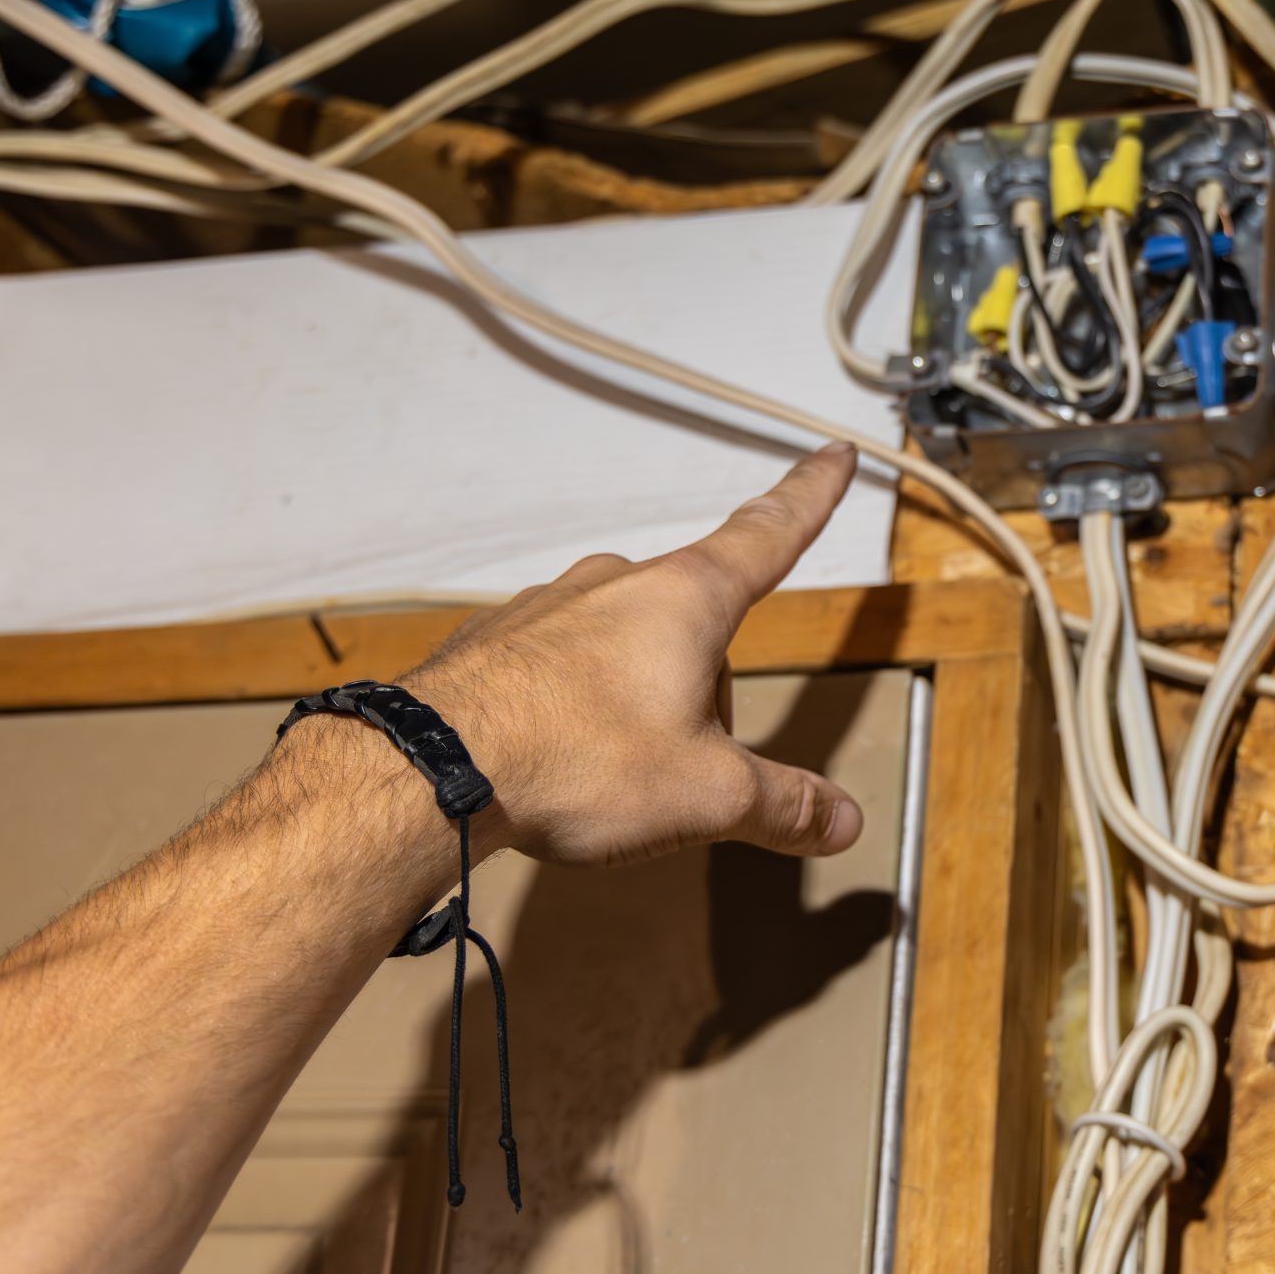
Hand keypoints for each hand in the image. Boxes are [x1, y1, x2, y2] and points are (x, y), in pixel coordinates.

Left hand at [404, 443, 865, 865]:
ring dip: (638, 700)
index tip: (835, 453)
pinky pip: (559, 667)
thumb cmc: (581, 762)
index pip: (769, 534)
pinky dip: (573, 708)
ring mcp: (549, 608)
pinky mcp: (495, 642)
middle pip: (696, 626)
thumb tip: (844, 820)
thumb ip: (782, 805)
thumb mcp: (707, 796)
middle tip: (686, 772)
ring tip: (611, 773)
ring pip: (625, 647)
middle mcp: (618, 584)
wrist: (431, 767)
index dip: (811, 496)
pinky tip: (555, 761)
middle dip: (706, 691)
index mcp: (687, 601)